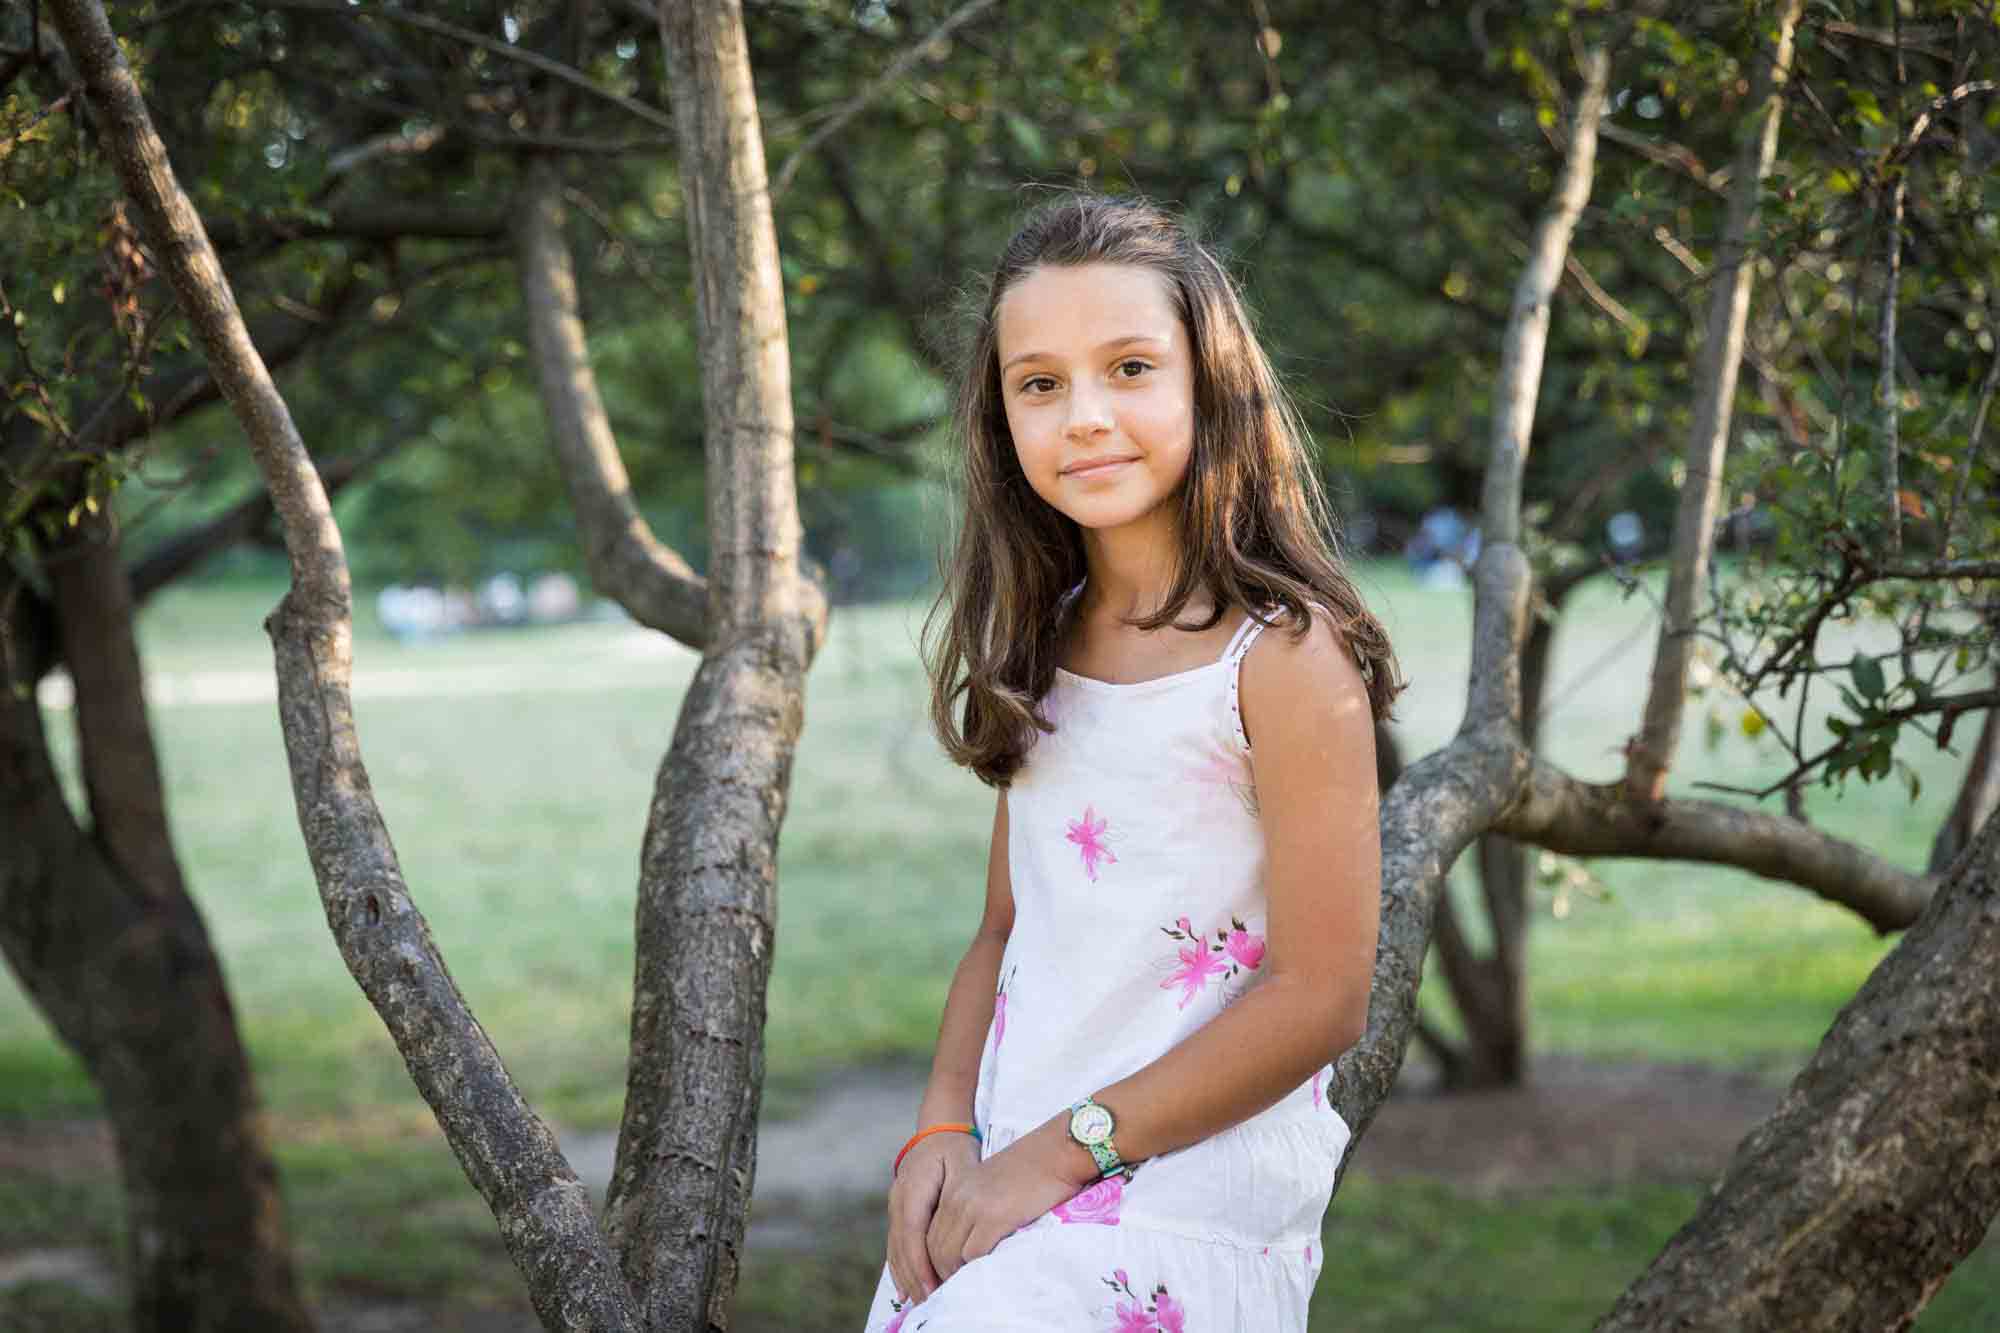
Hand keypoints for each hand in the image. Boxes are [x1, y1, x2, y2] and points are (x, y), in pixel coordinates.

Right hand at [887, 1130, 980, 1304]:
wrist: (937, 1129)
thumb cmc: (954, 1147)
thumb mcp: (963, 1164)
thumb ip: (960, 1196)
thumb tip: (961, 1228)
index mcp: (913, 1186)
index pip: (913, 1232)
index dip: (920, 1262)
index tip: (932, 1285)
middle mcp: (898, 1198)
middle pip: (901, 1245)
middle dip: (914, 1276)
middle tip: (928, 1301)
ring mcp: (895, 1205)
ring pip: (896, 1247)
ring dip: (906, 1275)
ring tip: (920, 1300)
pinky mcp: (899, 1211)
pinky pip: (896, 1244)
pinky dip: (900, 1266)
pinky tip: (906, 1287)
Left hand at [924, 1133, 1087, 1285]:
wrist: (1056, 1150)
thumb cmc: (1034, 1168)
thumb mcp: (993, 1183)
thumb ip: (976, 1207)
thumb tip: (973, 1240)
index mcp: (956, 1188)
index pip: (930, 1232)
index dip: (934, 1259)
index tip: (946, 1275)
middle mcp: (957, 1197)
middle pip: (934, 1246)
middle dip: (941, 1273)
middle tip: (954, 1289)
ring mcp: (973, 1207)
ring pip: (949, 1254)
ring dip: (956, 1274)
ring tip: (968, 1286)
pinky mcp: (993, 1217)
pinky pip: (973, 1254)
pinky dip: (976, 1269)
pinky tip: (986, 1273)